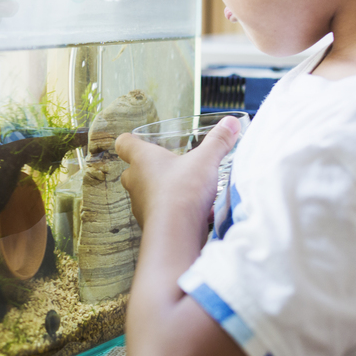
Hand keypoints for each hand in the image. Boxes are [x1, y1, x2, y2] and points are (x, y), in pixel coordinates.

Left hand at [115, 118, 240, 228]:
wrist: (176, 232)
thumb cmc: (183, 189)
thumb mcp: (206, 160)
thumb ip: (218, 141)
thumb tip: (232, 122)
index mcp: (142, 159)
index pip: (124, 143)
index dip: (130, 140)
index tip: (138, 139)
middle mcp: (135, 181)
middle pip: (133, 170)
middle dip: (149, 168)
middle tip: (170, 167)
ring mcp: (140, 205)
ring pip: (147, 193)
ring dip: (163, 191)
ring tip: (186, 190)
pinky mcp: (150, 224)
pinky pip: (161, 213)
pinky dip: (174, 212)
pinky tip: (196, 213)